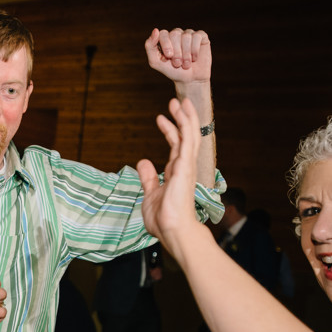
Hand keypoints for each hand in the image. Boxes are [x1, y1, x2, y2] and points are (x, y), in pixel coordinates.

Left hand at [136, 97, 207, 256]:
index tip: (161, 118)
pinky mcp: (185, 166)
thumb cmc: (164, 218)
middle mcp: (183, 167)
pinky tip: (182, 112)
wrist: (173, 230)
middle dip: (180, 118)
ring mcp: (186, 166)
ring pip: (189, 135)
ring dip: (184, 117)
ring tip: (178, 101)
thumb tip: (142, 162)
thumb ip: (148, 177)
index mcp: (176, 173)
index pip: (175, 147)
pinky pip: (187, 140)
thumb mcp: (150, 193)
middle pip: (185, 137)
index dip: (169, 131)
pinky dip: (185, 124)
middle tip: (175, 102)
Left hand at [144, 28, 210, 84]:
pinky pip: (197, 36)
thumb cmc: (172, 71)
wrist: (190, 80)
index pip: (163, 33)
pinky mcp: (201, 37)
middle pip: (175, 34)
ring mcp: (189, 34)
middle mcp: (177, 34)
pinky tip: (194, 58)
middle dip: (176, 52)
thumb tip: (156, 30)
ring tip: (186, 64)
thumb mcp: (156, 62)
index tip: (168, 57)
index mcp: (165, 38)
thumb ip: (150, 47)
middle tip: (177, 63)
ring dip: (186, 54)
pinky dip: (195, 50)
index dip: (166, 45)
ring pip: (186, 36)